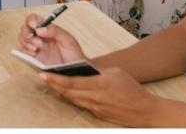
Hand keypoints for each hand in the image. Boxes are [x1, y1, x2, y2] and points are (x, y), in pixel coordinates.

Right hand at [17, 13, 84, 65]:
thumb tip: (39, 29)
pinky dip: (25, 52)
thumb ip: (55, 30)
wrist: (75, 71)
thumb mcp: (68, 39)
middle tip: (38, 42)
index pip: (34, 19)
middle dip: (27, 34)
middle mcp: (39, 37)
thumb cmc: (73, 54)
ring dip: (26, 43)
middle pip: (25, 29)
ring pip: (22, 40)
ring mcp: (35, 48)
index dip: (31, 20)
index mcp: (47, 29)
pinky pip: (23, 53)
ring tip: (36, 49)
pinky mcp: (33, 59)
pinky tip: (34, 55)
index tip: (34, 26)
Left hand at [39, 66, 156, 126]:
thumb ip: (98, 71)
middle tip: (42, 77)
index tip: (43, 74)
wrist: (144, 111)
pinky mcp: (97, 114)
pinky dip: (71, 98)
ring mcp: (95, 108)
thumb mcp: (116, 72)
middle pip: (68, 92)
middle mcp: (95, 97)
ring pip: (72, 99)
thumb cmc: (132, 89)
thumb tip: (84, 69)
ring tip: (50, 83)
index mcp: (100, 84)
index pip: (72, 82)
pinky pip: (80, 104)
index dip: (56, 79)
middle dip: (53, 85)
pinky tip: (66, 92)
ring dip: (60, 91)